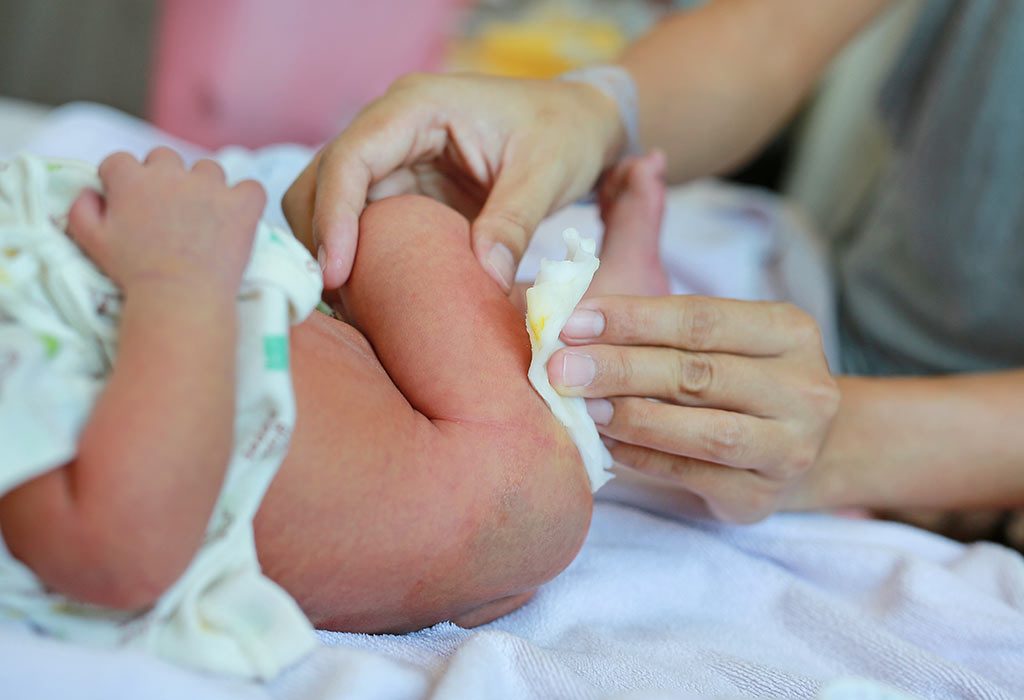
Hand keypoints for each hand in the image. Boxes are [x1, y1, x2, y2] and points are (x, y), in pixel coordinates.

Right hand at [67, 148, 265, 297]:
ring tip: (202, 220)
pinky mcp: (242, 204)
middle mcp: (171, 173)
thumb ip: (81, 208)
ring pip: (208, 170)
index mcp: (131, 179)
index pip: (120, 161)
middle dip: (163, 179)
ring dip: (205, 187)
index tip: (128, 203)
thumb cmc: (133, 274)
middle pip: (165, 158)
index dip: (121, 181)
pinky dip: (246, 200)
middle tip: (167, 213)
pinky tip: (238, 218)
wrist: (180, 298)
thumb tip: (91, 191)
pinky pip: (251, 187)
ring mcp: (210, 186)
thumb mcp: (91, 241)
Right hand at [282, 72, 624, 290]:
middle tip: (335, 302)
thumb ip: (514, 223)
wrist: (578, 123)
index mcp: (417, 107)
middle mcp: (390, 128)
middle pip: (320, 181)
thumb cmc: (564, 132)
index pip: (351, 158)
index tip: (335, 273)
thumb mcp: (547, 174)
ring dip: (330, 252)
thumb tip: (486, 277)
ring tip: (348, 307)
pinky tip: (368, 297)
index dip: (334, 216)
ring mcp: (391, 160)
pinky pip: (359, 225)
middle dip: (319, 240)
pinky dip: (356, 259)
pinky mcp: (401, 190)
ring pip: (328, 204)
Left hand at [547, 295, 839, 522]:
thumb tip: (574, 321)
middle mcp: (803, 389)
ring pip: (705, 432)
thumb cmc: (737, 377)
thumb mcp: (721, 336)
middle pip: (699, 374)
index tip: (572, 322)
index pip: (701, 318)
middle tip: (561, 369)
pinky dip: (642, 457)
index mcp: (789, 331)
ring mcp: (789, 448)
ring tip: (583, 408)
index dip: (632, 319)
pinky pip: (691, 475)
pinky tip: (605, 443)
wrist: (796, 444)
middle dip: (621, 369)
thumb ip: (660, 324)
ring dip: (634, 417)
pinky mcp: (761, 497)